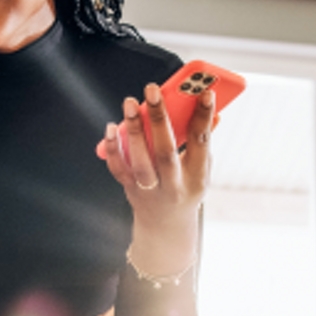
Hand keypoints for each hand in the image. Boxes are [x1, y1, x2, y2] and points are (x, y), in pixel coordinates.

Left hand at [100, 83, 215, 272]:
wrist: (167, 225)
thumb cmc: (186, 188)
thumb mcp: (200, 168)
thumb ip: (199, 140)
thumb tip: (204, 106)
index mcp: (197, 178)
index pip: (201, 144)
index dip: (204, 118)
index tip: (205, 92)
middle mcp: (174, 185)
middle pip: (165, 152)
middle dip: (159, 119)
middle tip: (153, 90)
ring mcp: (150, 190)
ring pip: (140, 161)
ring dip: (134, 130)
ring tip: (129, 103)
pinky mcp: (130, 190)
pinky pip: (119, 169)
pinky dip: (113, 148)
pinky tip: (111, 127)